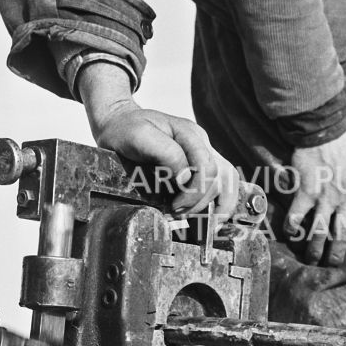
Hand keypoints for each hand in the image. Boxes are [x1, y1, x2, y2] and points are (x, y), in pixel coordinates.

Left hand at [78, 62, 239, 219]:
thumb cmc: (125, 130)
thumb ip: (167, 153)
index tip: (173, 206)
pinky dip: (219, 206)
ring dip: (214, 206)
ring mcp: (202, 155)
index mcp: (189, 133)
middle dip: (200, 202)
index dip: (194, 191)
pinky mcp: (199, 166)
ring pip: (227, 183)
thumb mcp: (140, 136)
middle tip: (177, 213)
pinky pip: (221, 186)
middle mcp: (201, 143)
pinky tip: (209, 220)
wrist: (118, 124)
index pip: (206, 166)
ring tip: (197, 222)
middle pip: (220, 177)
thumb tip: (187, 178)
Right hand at [285, 130, 345, 265]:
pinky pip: (298, 217)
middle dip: (337, 254)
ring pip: (321, 232)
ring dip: (315, 249)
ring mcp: (327, 197)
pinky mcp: (306, 192)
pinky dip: (293, 229)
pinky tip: (291, 234)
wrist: (324, 130)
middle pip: (343, 235)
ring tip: (312, 258)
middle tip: (331, 263)